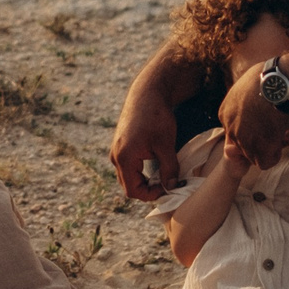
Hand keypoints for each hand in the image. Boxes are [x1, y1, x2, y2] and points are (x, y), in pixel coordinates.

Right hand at [111, 86, 180, 201]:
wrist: (146, 94)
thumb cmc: (156, 117)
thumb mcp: (166, 144)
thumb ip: (169, 169)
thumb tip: (172, 187)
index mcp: (124, 157)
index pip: (133, 190)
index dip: (151, 195)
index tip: (168, 187)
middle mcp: (115, 156)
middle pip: (128, 185)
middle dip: (148, 189)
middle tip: (168, 183)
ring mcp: (116, 150)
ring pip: (128, 176)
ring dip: (144, 180)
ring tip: (163, 173)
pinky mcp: (120, 145)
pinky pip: (128, 166)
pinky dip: (141, 171)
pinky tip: (156, 164)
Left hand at [220, 64, 288, 170]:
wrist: (281, 82)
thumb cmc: (269, 78)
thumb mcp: (246, 85)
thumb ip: (244, 97)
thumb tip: (249, 95)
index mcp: (225, 113)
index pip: (235, 132)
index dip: (251, 131)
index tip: (264, 123)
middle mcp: (230, 127)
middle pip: (242, 146)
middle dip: (257, 142)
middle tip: (273, 132)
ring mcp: (243, 138)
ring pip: (253, 156)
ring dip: (266, 150)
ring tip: (279, 136)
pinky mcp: (259, 146)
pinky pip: (265, 162)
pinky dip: (273, 157)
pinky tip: (281, 144)